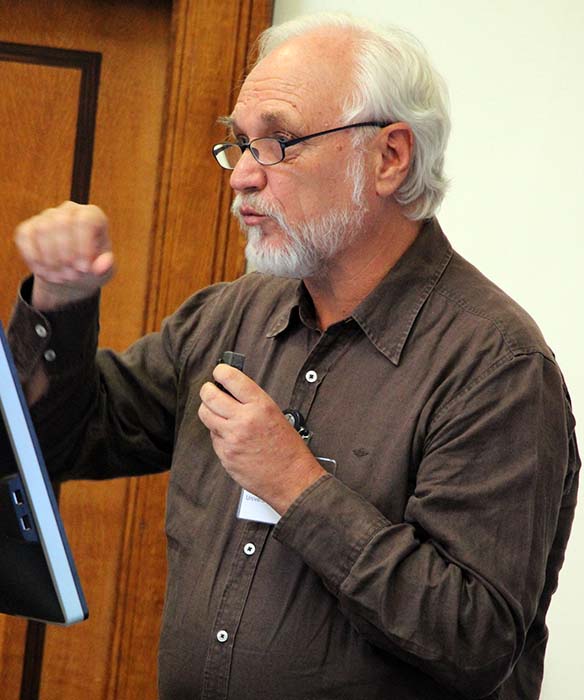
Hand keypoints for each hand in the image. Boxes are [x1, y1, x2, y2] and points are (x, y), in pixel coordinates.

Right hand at [14, 201, 113, 309]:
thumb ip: (106, 267)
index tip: (84, 269)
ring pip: (42, 230)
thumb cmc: (92, 268)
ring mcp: (47, 217)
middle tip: (71, 277)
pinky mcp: (28, 228)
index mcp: (93, 216)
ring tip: (60, 278)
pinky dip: (34, 258)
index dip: (83, 246)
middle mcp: (69, 210)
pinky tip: (44, 273)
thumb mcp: (104, 271)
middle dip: (65, 254)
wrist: (71, 274)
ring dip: (50, 259)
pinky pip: (25, 237)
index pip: (85, 221)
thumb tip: (103, 266)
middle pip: (61, 223)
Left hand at [198, 364, 325, 514]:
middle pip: (209, 396)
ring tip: (217, 412)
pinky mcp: (225, 455)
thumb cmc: (288, 449)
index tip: (218, 372)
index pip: (231, 378)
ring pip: (205, 415)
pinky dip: (217, 434)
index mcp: (260, 405)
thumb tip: (231, 390)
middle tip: (210, 390)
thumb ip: (252, 402)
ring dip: (208, 411)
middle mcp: (244, 419)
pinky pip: (213, 437)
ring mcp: (232, 438)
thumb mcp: (276, 415)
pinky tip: (229, 436)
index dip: (220, 372)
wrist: (292, 479)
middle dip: (207, 390)